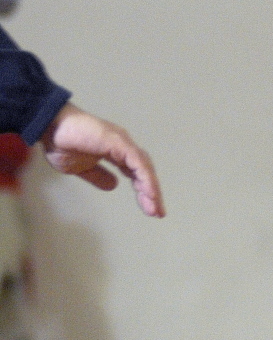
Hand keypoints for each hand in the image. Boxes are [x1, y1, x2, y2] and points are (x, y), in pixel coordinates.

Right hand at [41, 103, 164, 217]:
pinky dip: (145, 178)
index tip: (150, 209)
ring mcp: (122, 142)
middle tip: (158, 213)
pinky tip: (149, 193)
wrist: (47, 126)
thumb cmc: (60, 143)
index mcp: (116, 152)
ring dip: (151, 189)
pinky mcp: (118, 141)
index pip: (137, 173)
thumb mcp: (81, 168)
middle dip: (152, 193)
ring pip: (145, 168)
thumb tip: (113, 186)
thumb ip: (98, 176)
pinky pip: (137, 163)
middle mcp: (123, 146)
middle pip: (145, 172)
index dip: (144, 190)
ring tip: (155, 209)